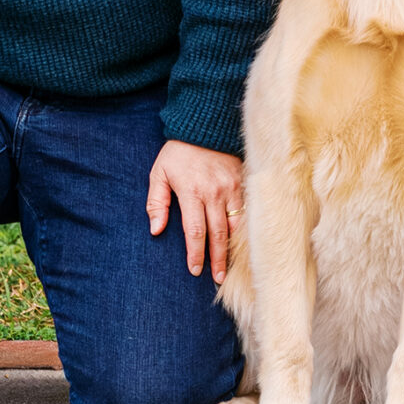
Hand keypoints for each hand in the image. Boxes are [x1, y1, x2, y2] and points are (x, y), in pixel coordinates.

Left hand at [146, 139, 243, 283]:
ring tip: (231, 267)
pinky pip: (246, 210)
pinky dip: (245, 229)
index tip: (194, 270)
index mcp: (191, 192)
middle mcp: (214, 192)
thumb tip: (156, 230)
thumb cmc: (178, 152)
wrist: (204, 124)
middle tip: (217, 279)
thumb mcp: (159, 173)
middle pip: (218, 234)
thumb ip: (156, 202)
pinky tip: (245, 243)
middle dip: (218, 259)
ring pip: (235, 225)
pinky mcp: (243, 181)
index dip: (195, 254)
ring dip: (233, 248)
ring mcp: (232, 187)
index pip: (195, 231)